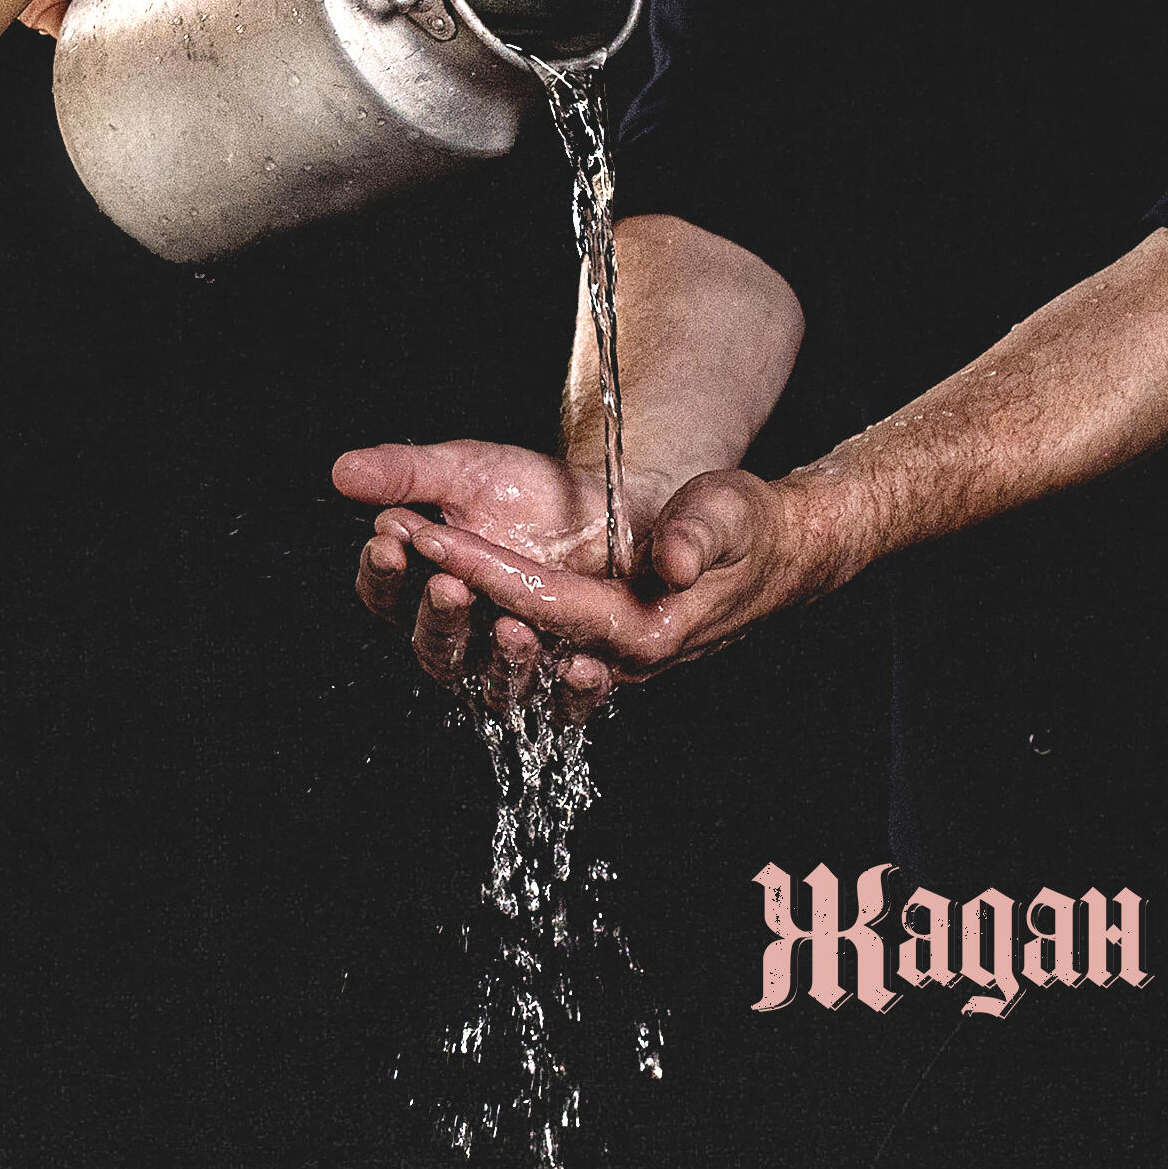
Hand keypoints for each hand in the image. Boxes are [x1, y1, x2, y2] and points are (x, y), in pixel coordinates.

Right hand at [335, 438, 666, 724]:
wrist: (604, 502)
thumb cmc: (525, 491)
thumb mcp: (463, 470)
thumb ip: (405, 474)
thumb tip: (342, 472)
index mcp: (425, 587)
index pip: (385, 596)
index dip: (383, 573)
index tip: (388, 540)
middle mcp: (464, 636)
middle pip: (433, 649)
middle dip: (438, 618)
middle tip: (448, 584)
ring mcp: (514, 663)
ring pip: (492, 687)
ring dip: (500, 660)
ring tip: (512, 627)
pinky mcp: (569, 679)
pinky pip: (567, 705)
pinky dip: (572, 692)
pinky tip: (580, 665)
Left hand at [379, 464, 866, 694]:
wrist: (766, 550)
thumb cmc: (745, 526)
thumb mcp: (728, 513)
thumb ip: (696, 535)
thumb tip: (664, 559)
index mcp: (644, 632)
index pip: (544, 605)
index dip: (483, 569)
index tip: (428, 532)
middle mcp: (611, 655)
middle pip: (510, 632)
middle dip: (450, 591)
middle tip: (402, 535)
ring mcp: (594, 650)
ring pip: (503, 640)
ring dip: (451, 601)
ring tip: (404, 544)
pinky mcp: (584, 636)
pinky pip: (519, 630)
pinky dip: (474, 602)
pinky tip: (433, 565)